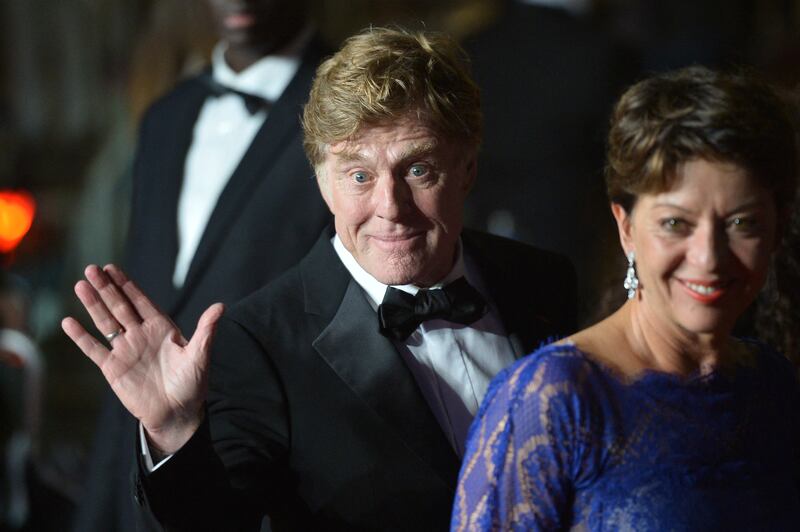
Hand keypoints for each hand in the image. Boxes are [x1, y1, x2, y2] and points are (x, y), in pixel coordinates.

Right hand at [62, 264, 223, 453]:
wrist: (177, 414)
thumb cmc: (192, 384)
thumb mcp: (200, 355)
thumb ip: (206, 330)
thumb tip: (221, 306)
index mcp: (161, 329)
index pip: (141, 302)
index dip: (127, 285)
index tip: (113, 268)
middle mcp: (141, 335)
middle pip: (120, 307)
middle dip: (107, 288)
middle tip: (92, 268)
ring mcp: (126, 351)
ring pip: (106, 323)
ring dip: (93, 305)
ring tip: (80, 285)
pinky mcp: (113, 369)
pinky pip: (94, 350)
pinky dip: (82, 337)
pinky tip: (69, 322)